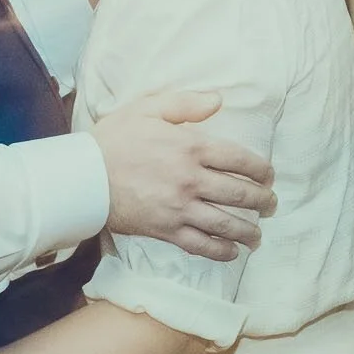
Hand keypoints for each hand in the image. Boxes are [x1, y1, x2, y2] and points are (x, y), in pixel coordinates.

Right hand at [92, 91, 275, 260]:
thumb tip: (218, 100)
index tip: (269, 175)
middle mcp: (191, 179)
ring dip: (248, 230)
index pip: (239, 159)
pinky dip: (220, 251)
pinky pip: (200, 245)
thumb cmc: (114, 138)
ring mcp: (180, 208)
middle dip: (262, 200)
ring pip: (225, 223)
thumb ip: (186, 103)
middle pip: (239, 193)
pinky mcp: (166, 230)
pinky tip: (231, 252)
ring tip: (257, 235)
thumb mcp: (148, 107)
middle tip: (271, 204)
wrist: (83, 177)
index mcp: (191, 147)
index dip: (261, 169)